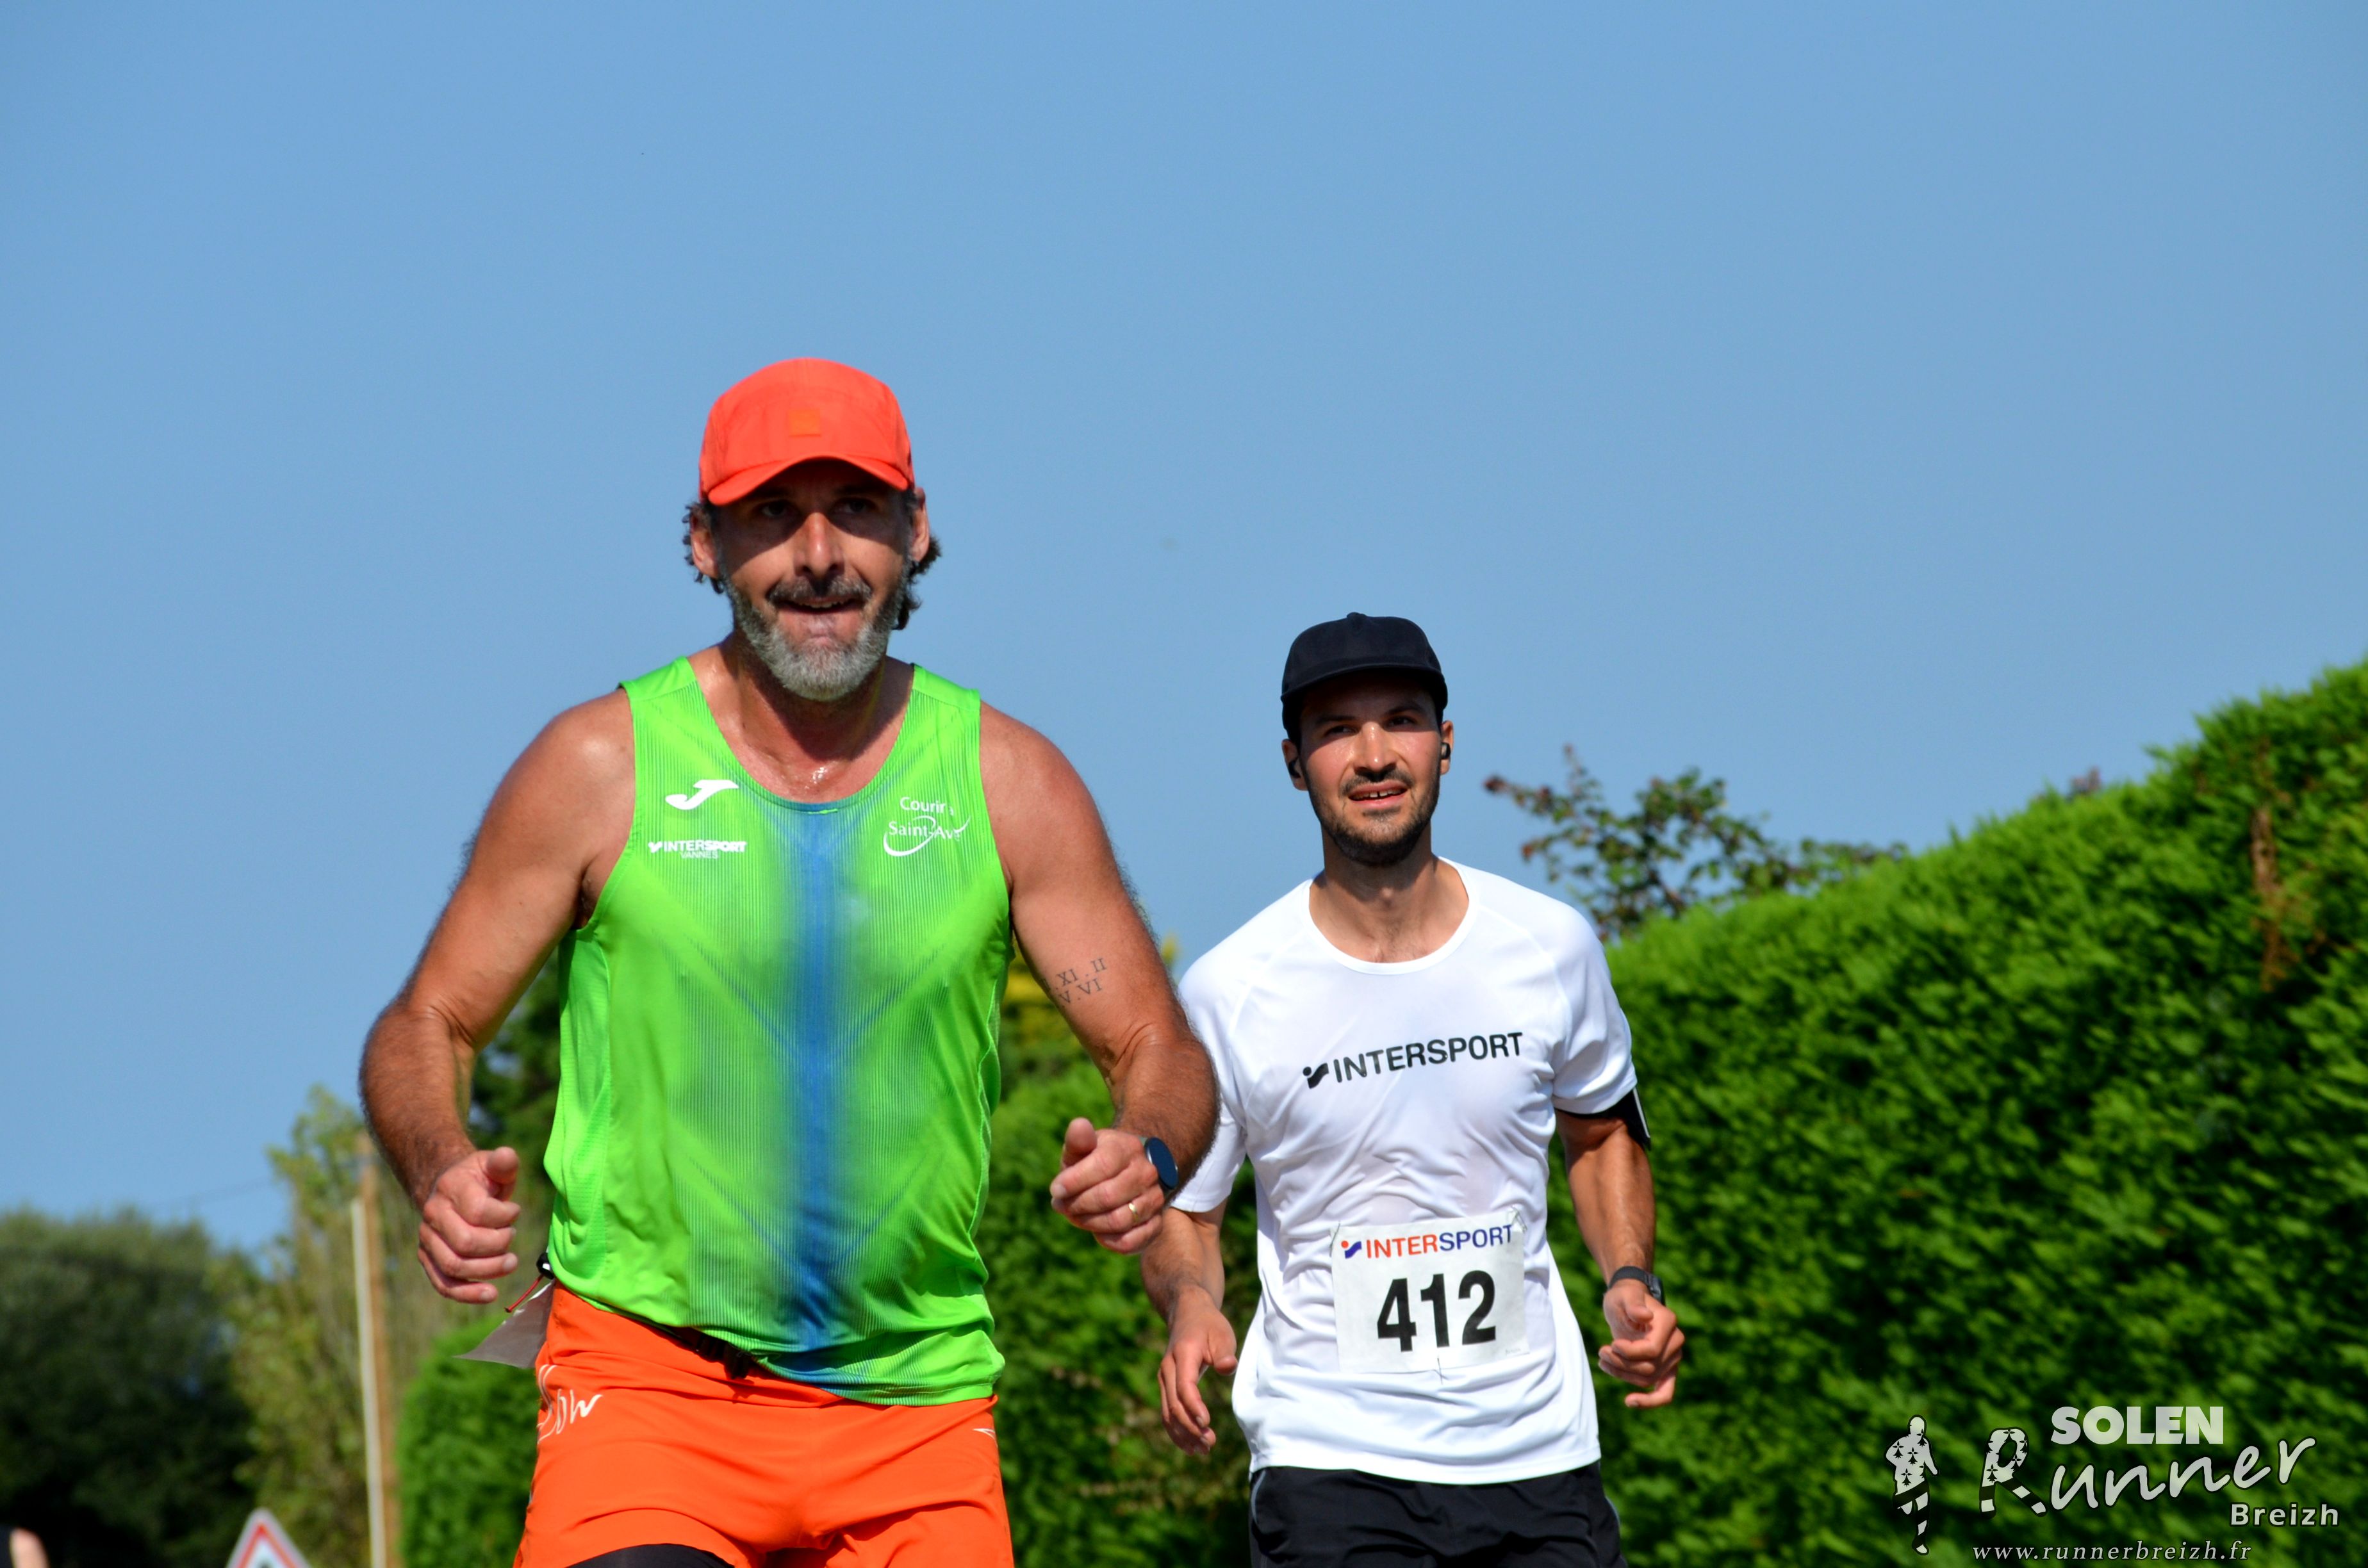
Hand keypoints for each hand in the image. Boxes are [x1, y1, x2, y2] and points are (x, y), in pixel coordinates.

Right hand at [416, 1146, 521, 1303]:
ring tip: (511, 1263)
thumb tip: (508, 1156)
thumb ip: (503, 1162)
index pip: (479, 1211)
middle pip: (466, 1243)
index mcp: (451, 1188)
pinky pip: (443, 1285)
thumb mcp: (493, 1165)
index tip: (514, 1211)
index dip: (505, 1216)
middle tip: (513, 1236)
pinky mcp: (428, 1259)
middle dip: (498, 1244)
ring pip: (454, 1267)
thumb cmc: (480, 1179)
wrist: (450, 1189)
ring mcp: (427, 1239)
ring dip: (488, 1270)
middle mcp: (433, 1215)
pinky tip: (490, 1294)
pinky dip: (467, 1294)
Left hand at [1047, 1117, 1164, 1252]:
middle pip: (1108, 1196)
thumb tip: (1079, 1125)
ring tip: (1077, 1216)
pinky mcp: (1156, 1224)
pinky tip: (1097, 1231)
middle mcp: (1147, 1172)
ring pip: (1119, 1220)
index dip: (1074, 1181)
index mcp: (1128, 1148)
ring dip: (1089, 1223)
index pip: (1102, 1165)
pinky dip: (1107, 1240)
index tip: (1055, 1189)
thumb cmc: (1094, 1163)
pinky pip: (1131, 1241)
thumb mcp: (1084, 1149)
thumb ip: (1078, 1140)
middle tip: (1063, 1205)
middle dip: (1078, 1205)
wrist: (1125, 1176)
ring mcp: (1155, 1198)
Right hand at [1157, 1287, 1238, 1452]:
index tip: (1207, 1423)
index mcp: (1182, 1355)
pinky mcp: (1167, 1387)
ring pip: (1168, 1413)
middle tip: (1210, 1444)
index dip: (1194, 1406)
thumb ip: (1224, 1351)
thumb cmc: (1209, 1325)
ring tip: (1202, 1451)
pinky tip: (1189, 1446)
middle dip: (1190, 1427)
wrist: (1188, 1314)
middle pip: (1174, 1405)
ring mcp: (1164, 1379)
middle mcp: (1168, 1369)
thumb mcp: (1222, 1333)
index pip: (1184, 1386)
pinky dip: (1176, 1431)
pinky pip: (1167, 1413)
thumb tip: (1227, 1367)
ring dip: (1183, 1434)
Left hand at [1598, 1277, 1682, 1407]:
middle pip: (1649, 1367)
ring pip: (1648, 1379)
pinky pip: (1665, 1392)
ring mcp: (1673, 1357)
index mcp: (1668, 1322)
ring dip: (1623, 1374)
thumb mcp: (1623, 1296)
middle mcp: (1675, 1341)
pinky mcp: (1666, 1370)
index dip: (1629, 1353)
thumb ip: (1633, 1305)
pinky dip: (1650, 1401)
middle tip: (1601, 1351)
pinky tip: (1630, 1402)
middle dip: (1621, 1364)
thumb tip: (1645, 1316)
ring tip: (1603, 1361)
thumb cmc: (1624, 1298)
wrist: (1627, 1304)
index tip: (1611, 1344)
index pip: (1651, 1350)